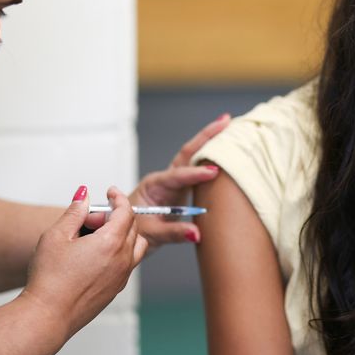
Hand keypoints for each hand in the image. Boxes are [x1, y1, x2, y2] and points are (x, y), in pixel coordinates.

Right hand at [20, 186, 147, 342]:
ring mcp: (121, 276)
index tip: (111, 193)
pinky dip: (122, 251)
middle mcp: (122, 260)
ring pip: (136, 246)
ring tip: (99, 234)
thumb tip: (84, 195)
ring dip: (125, 234)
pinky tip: (97, 254)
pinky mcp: (116, 289)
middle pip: (132, 227)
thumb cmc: (50, 279)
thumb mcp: (56, 236)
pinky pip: (129, 263)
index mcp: (110, 243)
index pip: (125, 212)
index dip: (118, 198)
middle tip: (94, 217)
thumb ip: (75, 212)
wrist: (49, 315)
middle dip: (117, 215)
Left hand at [90, 113, 230, 246]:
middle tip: (225, 121)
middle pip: (188, 153)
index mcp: (154, 186)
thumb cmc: (133, 230)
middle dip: (206, 136)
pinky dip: (211, 155)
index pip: (177, 177)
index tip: (214, 172)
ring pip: (193, 155)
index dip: (195, 174)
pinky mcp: (183, 186)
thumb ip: (174, 233)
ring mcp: (175, 180)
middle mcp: (166, 178)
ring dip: (210, 140)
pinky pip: (198, 167)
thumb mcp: (152, 234)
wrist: (126, 230)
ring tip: (228, 125)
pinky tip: (224, 148)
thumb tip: (196, 233)